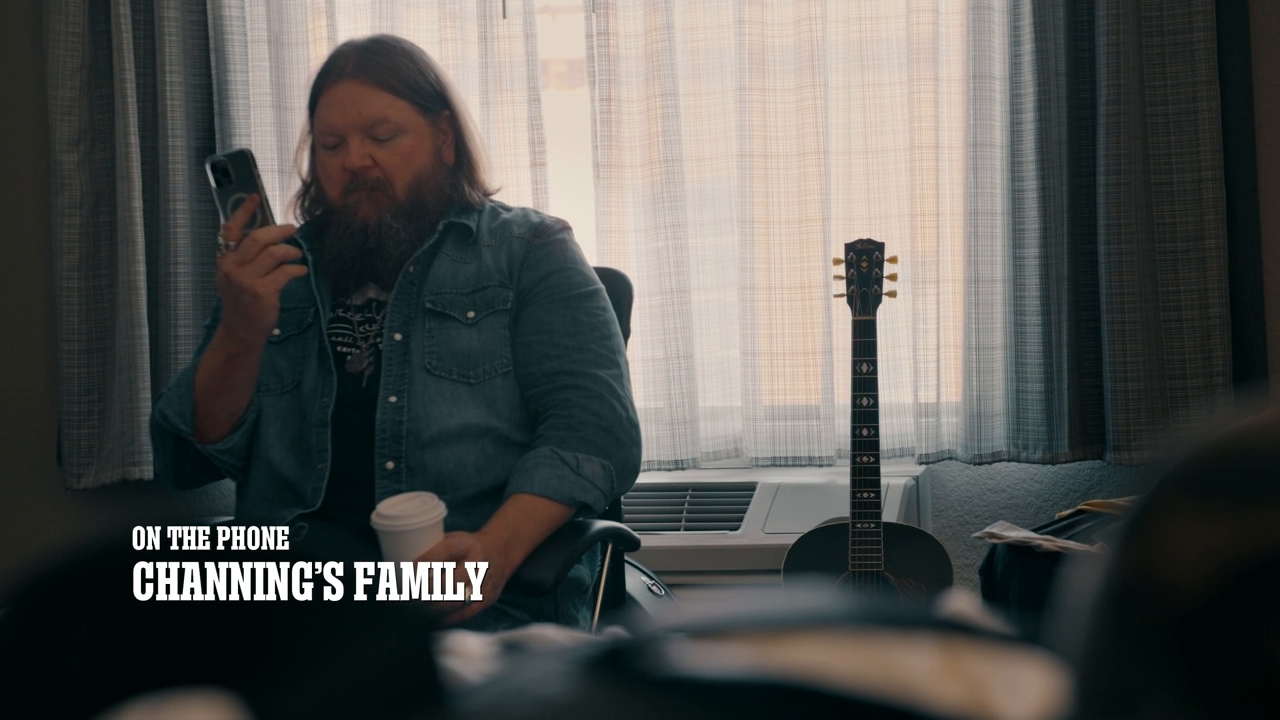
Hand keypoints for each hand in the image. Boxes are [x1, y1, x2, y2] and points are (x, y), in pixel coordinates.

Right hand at [215, 194, 307, 348]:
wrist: (240, 332)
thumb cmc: (241, 302)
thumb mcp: (235, 276)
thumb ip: (246, 257)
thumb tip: (269, 234)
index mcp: (225, 260)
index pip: (230, 230)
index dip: (243, 211)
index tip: (255, 197)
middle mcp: (232, 268)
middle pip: (258, 238)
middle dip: (279, 231)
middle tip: (292, 229)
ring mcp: (247, 281)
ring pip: (274, 253)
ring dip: (290, 252)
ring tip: (297, 256)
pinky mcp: (263, 293)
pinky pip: (285, 273)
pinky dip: (297, 270)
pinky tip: (300, 272)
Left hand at [415, 530, 511, 625]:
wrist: (501, 551)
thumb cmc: (466, 546)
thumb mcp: (452, 538)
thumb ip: (432, 550)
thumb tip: (399, 565)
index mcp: (466, 544)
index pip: (444, 552)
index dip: (424, 563)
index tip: (406, 573)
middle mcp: (477, 562)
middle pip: (448, 582)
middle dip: (423, 594)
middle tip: (406, 599)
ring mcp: (484, 582)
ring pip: (454, 602)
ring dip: (430, 610)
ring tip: (413, 612)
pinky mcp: (487, 598)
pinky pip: (463, 614)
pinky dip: (444, 620)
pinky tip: (430, 621)